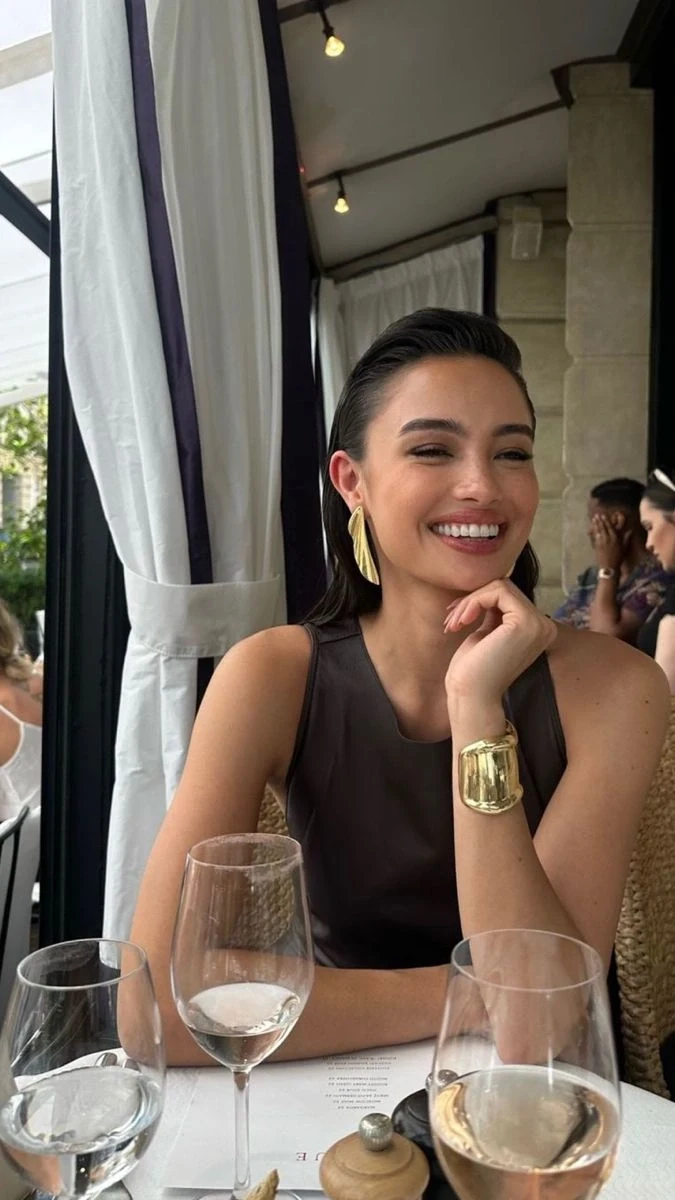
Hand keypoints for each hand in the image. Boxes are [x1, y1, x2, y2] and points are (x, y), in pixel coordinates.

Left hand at [444, 579, 556, 718]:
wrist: (471, 697)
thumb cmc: (474, 670)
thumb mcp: (487, 633)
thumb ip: (495, 612)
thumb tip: (490, 586)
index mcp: (537, 629)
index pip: (509, 596)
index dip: (479, 600)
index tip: (456, 618)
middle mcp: (544, 626)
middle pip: (504, 588)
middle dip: (472, 600)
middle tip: (452, 621)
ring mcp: (538, 624)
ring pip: (499, 587)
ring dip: (469, 601)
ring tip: (454, 623)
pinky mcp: (525, 622)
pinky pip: (497, 591)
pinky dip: (473, 602)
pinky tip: (461, 622)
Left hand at [591, 513, 627, 571]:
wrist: (609, 567)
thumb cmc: (618, 558)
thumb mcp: (624, 548)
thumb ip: (626, 538)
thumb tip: (631, 531)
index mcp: (615, 538)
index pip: (610, 527)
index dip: (606, 521)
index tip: (603, 516)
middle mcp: (608, 538)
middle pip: (603, 527)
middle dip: (599, 521)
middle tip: (596, 515)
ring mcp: (601, 542)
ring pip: (598, 531)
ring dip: (595, 524)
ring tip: (593, 519)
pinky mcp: (596, 545)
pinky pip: (594, 536)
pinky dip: (593, 531)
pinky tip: (591, 528)